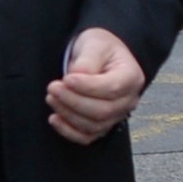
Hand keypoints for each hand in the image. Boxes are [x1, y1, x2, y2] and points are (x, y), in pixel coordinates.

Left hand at [44, 28, 150, 145]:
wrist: (101, 57)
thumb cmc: (100, 49)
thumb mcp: (95, 44)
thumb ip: (87, 61)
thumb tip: (75, 77)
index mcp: (131, 77)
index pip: (111, 88)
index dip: (87, 87)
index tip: (66, 79)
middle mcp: (128, 100)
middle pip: (102, 110)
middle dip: (73, 101)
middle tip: (53, 88)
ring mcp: (116, 116)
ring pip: (93, 125)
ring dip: (68, 114)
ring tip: (51, 97)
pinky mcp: (102, 126)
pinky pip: (87, 137)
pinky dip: (69, 131)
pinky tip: (54, 118)